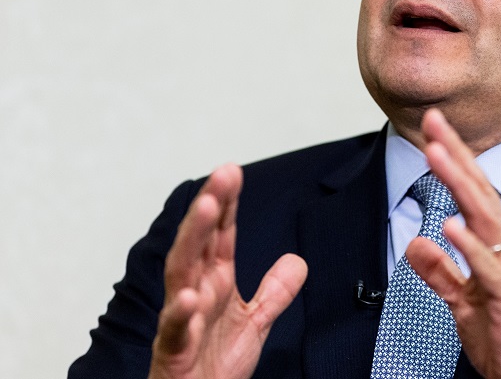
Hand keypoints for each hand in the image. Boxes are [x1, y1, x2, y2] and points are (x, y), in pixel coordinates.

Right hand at [149, 164, 307, 378]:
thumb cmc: (213, 366)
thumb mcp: (255, 323)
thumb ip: (274, 292)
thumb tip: (297, 260)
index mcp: (213, 285)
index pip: (219, 237)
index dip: (226, 204)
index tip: (233, 171)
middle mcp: (193, 295)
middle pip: (198, 243)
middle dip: (209, 208)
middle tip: (222, 174)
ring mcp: (180, 322)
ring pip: (180, 274)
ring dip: (191, 240)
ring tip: (206, 208)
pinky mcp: (173, 353)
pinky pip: (174, 331)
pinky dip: (179, 314)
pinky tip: (187, 296)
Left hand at [407, 109, 500, 378]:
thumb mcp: (462, 301)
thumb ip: (441, 272)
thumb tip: (418, 244)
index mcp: (494, 246)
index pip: (471, 193)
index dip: (453, 159)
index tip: (432, 128)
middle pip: (479, 192)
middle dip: (456, 153)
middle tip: (434, 121)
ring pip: (485, 218)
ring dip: (460, 183)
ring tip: (438, 153)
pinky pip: (489, 268)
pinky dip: (471, 246)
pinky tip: (452, 224)